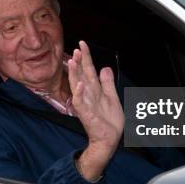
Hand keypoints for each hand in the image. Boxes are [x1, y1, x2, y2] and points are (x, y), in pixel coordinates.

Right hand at [68, 41, 123, 180]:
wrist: (109, 139)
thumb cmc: (109, 120)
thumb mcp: (112, 97)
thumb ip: (107, 83)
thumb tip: (105, 67)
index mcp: (95, 89)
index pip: (88, 69)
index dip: (86, 57)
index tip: (82, 44)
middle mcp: (88, 94)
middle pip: (81, 74)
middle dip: (79, 62)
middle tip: (76, 49)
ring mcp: (85, 103)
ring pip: (77, 85)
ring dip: (74, 74)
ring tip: (72, 61)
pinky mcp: (85, 113)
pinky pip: (80, 102)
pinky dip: (79, 93)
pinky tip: (80, 84)